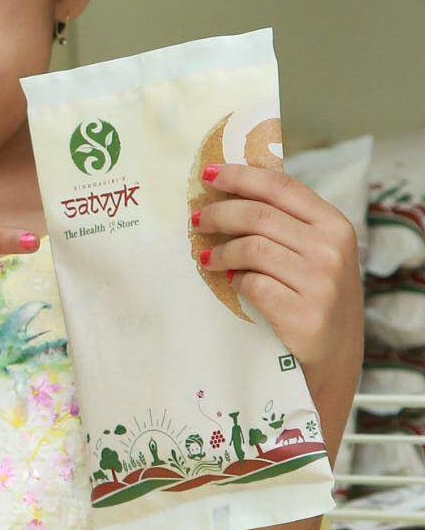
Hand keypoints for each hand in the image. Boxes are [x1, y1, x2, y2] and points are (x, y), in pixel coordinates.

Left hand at [191, 164, 363, 371]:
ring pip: (251, 248)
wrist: (334, 356)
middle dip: (218, 214)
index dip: (240, 176)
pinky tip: (231, 282)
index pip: (280, 186)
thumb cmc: (313, 294)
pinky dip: (234, 280)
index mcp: (334, 225)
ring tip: (206, 257)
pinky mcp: (304, 314)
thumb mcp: (314, 251)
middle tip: (196, 220)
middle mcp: (332, 250)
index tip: (208, 174)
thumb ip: (284, 222)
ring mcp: (321, 283)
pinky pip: (252, 284)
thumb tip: (228, 189)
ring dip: (220, 251)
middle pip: (258, 215)